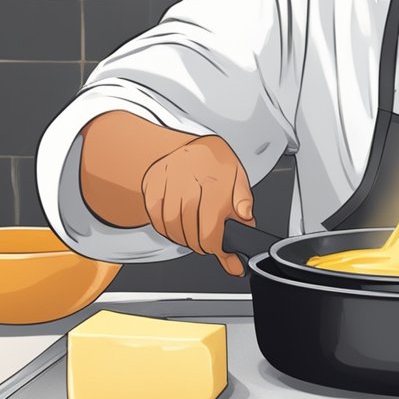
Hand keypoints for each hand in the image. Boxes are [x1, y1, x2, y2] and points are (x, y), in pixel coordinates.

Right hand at [140, 135, 254, 276]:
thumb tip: (247, 220)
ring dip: (183, 240)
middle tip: (210, 246)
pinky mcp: (152, 184)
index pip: (210, 229)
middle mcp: (188, 180)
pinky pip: (155, 217)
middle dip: (201, 246)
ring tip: (195, 238)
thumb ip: (244, 200)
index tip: (224, 255)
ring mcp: (167, 182)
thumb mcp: (239, 176)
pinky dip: (166, 229)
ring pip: (171, 226)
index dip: (216, 249)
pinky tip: (178, 228)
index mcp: (214, 180)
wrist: (191, 143)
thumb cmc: (216, 162)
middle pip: (189, 231)